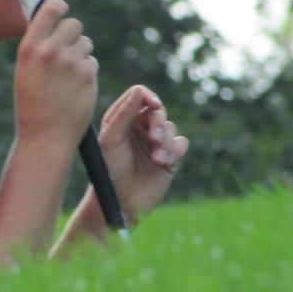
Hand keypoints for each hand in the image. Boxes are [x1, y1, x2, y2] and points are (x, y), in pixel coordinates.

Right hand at [12, 0, 97, 152]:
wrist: (44, 137)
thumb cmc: (32, 104)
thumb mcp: (25, 70)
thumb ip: (38, 45)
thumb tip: (53, 19)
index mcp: (30, 47)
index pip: (52, 8)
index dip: (60, 8)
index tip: (61, 13)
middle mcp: (50, 51)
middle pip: (74, 24)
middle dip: (73, 35)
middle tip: (67, 51)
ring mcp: (70, 63)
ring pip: (85, 43)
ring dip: (81, 54)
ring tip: (68, 75)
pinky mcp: (87, 75)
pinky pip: (91, 61)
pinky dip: (86, 72)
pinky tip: (75, 87)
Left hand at [95, 85, 188, 222]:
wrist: (122, 201)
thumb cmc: (110, 170)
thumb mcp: (111, 140)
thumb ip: (123, 114)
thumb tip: (139, 90)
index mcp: (122, 118)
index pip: (139, 95)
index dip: (148, 97)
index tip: (154, 105)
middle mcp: (139, 127)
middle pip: (158, 110)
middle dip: (158, 124)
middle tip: (154, 139)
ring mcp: (155, 141)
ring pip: (171, 127)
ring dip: (165, 142)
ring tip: (156, 159)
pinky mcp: (170, 156)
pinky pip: (181, 143)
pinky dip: (175, 151)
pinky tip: (163, 163)